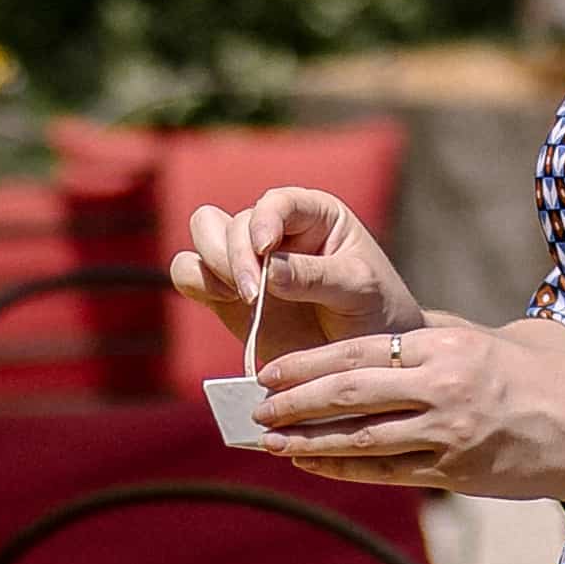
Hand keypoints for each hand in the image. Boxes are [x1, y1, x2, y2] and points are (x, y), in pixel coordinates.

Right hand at [169, 185, 422, 365]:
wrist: (364, 361)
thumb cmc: (375, 313)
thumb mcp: (359, 289)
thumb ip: (316, 276)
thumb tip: (269, 270)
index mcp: (314, 215)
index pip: (276, 202)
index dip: (264, 219)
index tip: (264, 249)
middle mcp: (275, 232)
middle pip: (232, 220)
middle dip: (234, 254)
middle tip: (253, 294)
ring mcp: (247, 262)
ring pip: (204, 237)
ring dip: (213, 264)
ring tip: (245, 299)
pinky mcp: (225, 294)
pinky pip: (190, 273)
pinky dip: (196, 283)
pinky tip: (226, 303)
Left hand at [246, 313, 564, 497]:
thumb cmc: (549, 378)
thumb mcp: (494, 339)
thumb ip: (441, 334)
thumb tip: (394, 331)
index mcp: (446, 347)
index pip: (359, 350)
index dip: (306, 363)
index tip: (269, 370)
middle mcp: (442, 388)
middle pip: (349, 392)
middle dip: (294, 401)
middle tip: (255, 405)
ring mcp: (447, 433)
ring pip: (360, 438)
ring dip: (307, 440)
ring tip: (269, 440)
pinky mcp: (455, 471)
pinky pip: (386, 472)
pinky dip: (343, 469)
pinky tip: (313, 464)